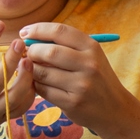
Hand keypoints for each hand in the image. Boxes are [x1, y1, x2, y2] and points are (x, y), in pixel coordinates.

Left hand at [19, 22, 133, 132]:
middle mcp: (89, 64)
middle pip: (49, 52)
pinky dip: (36, 86)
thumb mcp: (89, 56)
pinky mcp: (73, 103)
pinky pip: (44, 90)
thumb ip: (65, 45)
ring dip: (32, 70)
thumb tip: (29, 38)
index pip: (59, 31)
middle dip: (32, 51)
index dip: (37, 30)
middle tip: (27, 54)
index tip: (24, 33)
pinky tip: (39, 84)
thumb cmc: (96, 77)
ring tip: (33, 69)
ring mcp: (81, 85)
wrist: (115, 108)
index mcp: (91, 47)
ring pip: (43, 72)